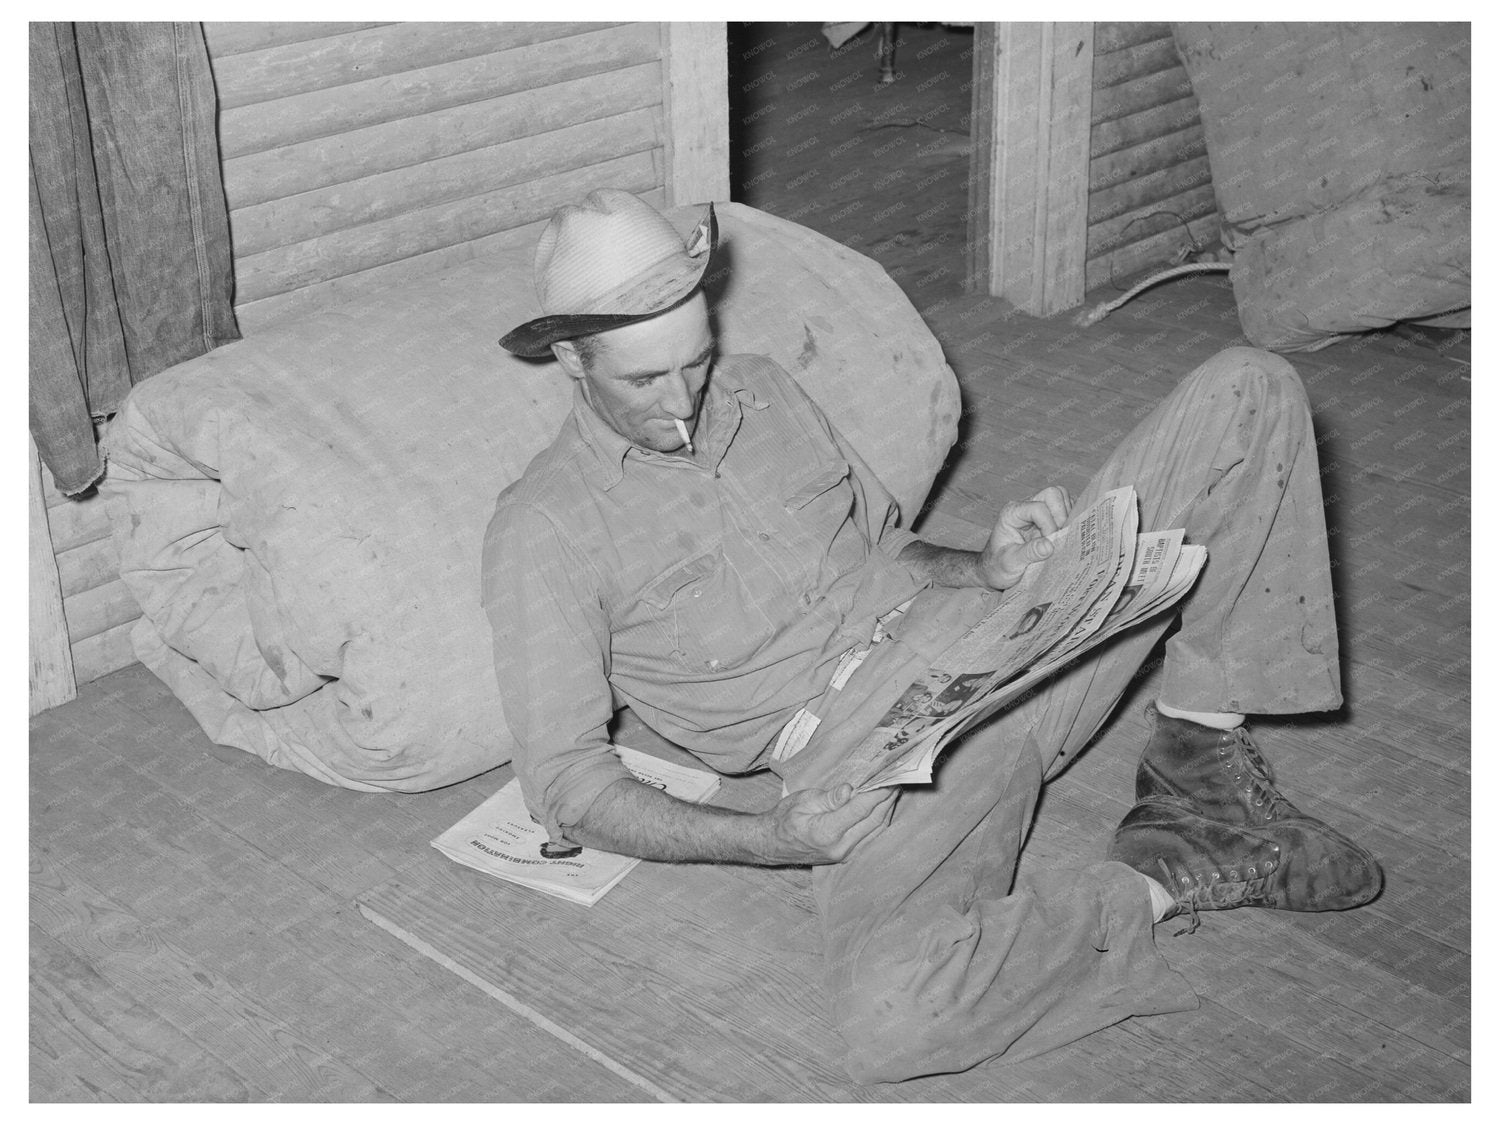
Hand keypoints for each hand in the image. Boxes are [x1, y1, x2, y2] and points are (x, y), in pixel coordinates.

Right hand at [762, 783, 897, 864]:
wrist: (772, 844)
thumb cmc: (785, 818)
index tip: (889, 777)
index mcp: (826, 831)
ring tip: (893, 791)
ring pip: (877, 831)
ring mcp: (845, 855)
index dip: (878, 792)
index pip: (861, 809)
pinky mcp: (847, 857)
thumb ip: (829, 798)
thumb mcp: (803, 800)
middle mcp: (840, 847)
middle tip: (896, 779)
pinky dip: (879, 821)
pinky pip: (871, 838)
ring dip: (887, 810)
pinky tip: (882, 808)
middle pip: (874, 821)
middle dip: (887, 799)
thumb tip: (849, 790)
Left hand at [979, 485, 1071, 589]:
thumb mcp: (1010, 563)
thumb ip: (1029, 553)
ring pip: (1062, 498)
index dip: (1049, 526)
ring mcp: (1037, 510)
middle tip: (1059, 537)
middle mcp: (1024, 507)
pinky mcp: (1047, 517)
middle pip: (1053, 494)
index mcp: (1011, 513)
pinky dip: (1070, 520)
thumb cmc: (998, 566)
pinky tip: (1063, 537)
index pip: (1038, 508)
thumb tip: (1050, 546)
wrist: (995, 571)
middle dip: (1061, 516)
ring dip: (1067, 517)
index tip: (1049, 546)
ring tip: (1061, 538)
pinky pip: (1066, 509)